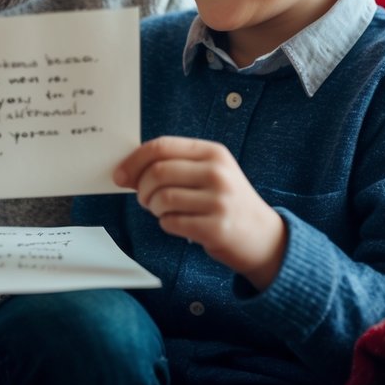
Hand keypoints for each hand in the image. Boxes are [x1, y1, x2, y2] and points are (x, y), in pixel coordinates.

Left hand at [115, 136, 285, 290]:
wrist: (264, 237)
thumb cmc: (226, 202)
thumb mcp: (208, 174)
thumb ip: (172, 166)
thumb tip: (125, 171)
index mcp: (213, 152)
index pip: (162, 147)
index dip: (134, 160)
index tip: (120, 175)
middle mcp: (217, 173)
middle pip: (158, 172)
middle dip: (141, 188)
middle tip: (144, 198)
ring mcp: (218, 200)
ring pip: (162, 198)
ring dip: (153, 207)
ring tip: (163, 211)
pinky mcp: (215, 227)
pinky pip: (171, 222)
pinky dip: (166, 224)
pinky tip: (177, 223)